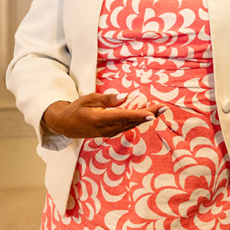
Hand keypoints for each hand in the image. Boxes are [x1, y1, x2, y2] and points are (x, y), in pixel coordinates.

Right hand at [41, 93, 162, 138]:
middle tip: (164, 108)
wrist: (65, 125)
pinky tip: (147, 115)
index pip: (124, 117)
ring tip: (160, 110)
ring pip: (131, 125)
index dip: (139, 116)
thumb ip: (108, 99)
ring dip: (146, 117)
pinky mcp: (110, 133)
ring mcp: (109, 133)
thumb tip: (126, 97)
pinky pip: (127, 126)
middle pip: (131, 121)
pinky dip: (138, 120)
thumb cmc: (77, 109)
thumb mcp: (89, 99)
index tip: (152, 114)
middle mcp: (106, 129)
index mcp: (100, 119)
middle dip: (149, 114)